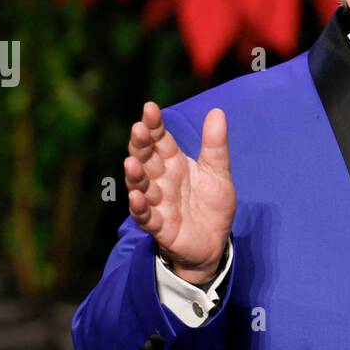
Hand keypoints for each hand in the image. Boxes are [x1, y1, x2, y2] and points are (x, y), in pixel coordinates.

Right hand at [125, 102, 234, 283]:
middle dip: (140, 145)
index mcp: (174, 163)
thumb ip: (215, 144)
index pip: (160, 140)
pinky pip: (146, 217)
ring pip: (141, 186)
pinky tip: (136, 197)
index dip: (154, 125)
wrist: (215, 241)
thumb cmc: (211, 204)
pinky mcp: (160, 226)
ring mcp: (158, 203)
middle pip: (146, 159)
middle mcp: (161, 180)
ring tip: (131, 162)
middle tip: (139, 129)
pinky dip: (140, 208)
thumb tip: (217, 111)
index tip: (150, 108)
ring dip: (135, 175)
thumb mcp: (218, 172)